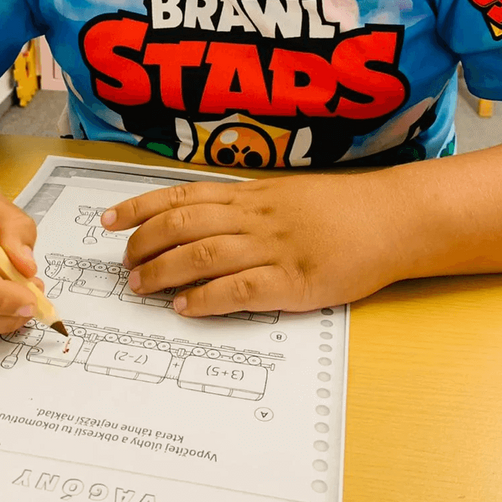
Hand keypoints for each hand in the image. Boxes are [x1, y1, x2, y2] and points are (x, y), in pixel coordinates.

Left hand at [102, 173, 404, 315]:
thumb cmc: (342, 208)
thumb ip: (247, 207)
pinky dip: (206, 298)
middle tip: (124, 264)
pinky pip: (240, 289)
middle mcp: (254, 216)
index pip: (181, 195)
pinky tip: (185, 306)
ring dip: (164, 271)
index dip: (139, 208)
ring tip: (140, 286)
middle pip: (182, 224)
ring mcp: (273, 248)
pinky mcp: (294, 281)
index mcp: (251, 195)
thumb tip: (202, 221)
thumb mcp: (287, 195)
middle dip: (144, 243)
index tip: (108, 220)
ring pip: (202, 254)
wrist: (393, 218)